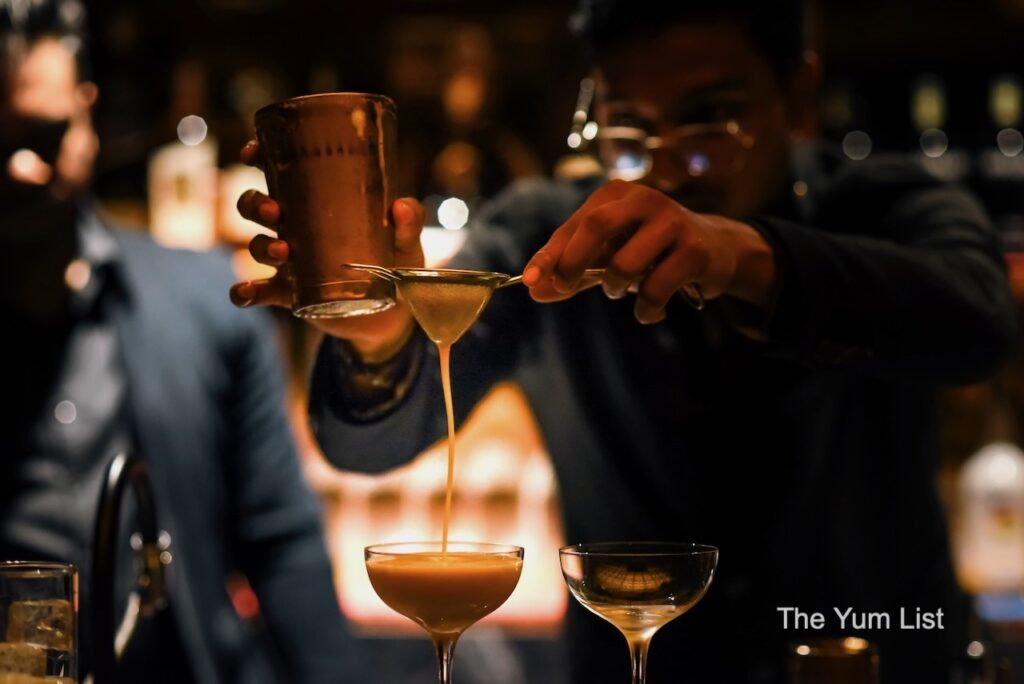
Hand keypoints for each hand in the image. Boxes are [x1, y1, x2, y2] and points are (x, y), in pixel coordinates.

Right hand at [229, 141, 421, 360]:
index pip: (280, 173)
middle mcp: (296, 228)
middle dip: (256, 204)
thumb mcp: (405, 241)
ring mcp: (290, 262)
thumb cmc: (396, 263)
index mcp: (318, 203)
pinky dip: (246, 292)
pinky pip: (260, 292)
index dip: (260, 158)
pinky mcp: (290, 294)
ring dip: (260, 246)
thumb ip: (408, 223)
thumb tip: (401, 207)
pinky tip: (244, 293)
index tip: (253, 153)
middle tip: (274, 212)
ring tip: (281, 252)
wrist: (392, 314)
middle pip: (258, 207)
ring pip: (257, 245)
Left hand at [522, 179, 775, 323]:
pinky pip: (655, 289)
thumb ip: (573, 272)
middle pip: (596, 227)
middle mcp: (644, 199)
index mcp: (616, 195)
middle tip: (565, 287)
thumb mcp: (608, 256)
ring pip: (625, 264)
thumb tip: (534, 290)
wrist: (715, 250)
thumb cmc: (650, 250)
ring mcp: (672, 222)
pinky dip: (646, 309)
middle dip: (573, 262)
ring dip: (615, 288)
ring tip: (621, 291)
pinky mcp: (695, 250)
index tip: (530, 281)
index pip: (575, 225)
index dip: (550, 254)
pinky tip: (651, 312)